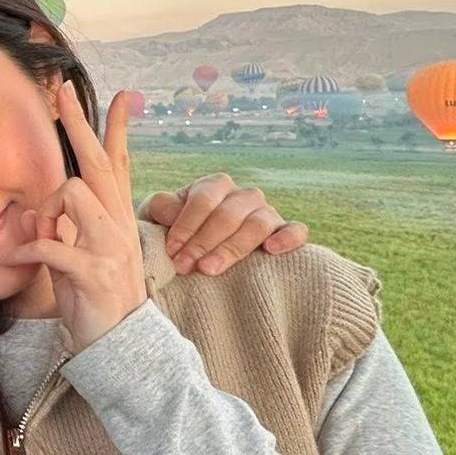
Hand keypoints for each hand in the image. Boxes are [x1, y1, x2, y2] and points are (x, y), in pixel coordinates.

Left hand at [3, 82, 147, 349]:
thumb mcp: (83, 255)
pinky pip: (50, 244)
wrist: (119, 348)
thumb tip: (41, 208)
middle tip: (63, 93)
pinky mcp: (93, 271)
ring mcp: (110, 246)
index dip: (118, 130)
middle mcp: (119, 225)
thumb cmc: (95, 300)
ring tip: (40, 238)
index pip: (119, 164)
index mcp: (117, 219)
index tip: (122, 96)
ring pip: (72, 192)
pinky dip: (27, 251)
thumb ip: (69, 228)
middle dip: (80, 125)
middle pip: (98, 162)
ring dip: (46, 211)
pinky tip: (17, 260)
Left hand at [141, 174, 306, 275]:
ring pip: (257, 224)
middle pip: (228, 215)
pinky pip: (296, 230)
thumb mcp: (160, 217)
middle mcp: (243, 195)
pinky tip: (272, 250)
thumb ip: (161, 207)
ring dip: (232, 248)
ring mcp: (266, 213)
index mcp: (215, 185)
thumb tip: (171, 210)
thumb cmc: (176, 232)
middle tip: (184, 267)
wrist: (198, 252)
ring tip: (209, 269)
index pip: (204, 200)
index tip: (171, 250)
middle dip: (203, 242)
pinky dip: (287, 238)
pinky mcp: (284, 232)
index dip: (186, 226)